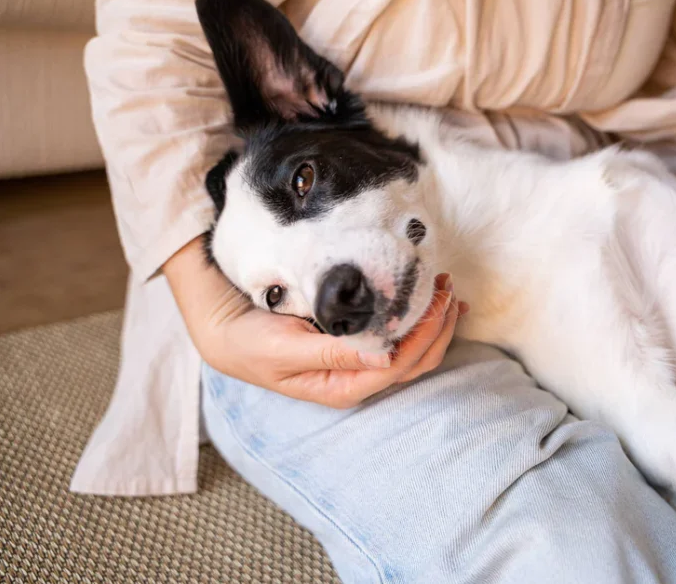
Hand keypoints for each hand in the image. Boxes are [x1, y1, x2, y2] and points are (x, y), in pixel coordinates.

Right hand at [164, 237, 464, 407]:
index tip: (437, 301)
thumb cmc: (251, 342)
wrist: (227, 331)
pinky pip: (401, 337)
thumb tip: (382, 358)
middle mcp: (357, 380)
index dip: (423, 335)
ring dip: (435, 322)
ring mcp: (360, 364)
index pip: (396, 365)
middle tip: (448, 288)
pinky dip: (423, 319)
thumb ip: (332, 355)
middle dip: (437, 327)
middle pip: (413, 361)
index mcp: (341, 388)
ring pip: (414, 351)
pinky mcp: (359, 345)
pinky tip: (438, 302)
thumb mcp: (284, 349)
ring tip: (448, 290)